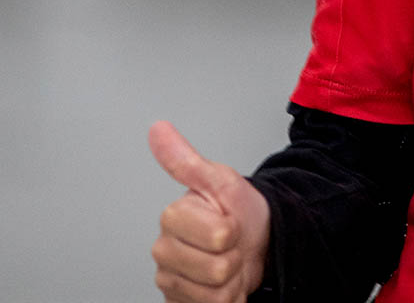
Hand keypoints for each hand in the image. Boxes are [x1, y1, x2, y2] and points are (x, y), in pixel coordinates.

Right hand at [148, 120, 270, 302]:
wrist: (255, 239)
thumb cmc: (238, 209)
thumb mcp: (220, 180)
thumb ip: (185, 160)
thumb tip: (158, 129)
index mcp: (172, 219)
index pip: (219, 236)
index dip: (233, 229)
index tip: (228, 220)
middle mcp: (164, 251)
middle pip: (216, 269)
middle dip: (234, 257)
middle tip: (230, 244)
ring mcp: (171, 280)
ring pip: (214, 294)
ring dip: (232, 280)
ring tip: (227, 262)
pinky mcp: (179, 302)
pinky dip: (228, 299)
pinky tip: (223, 285)